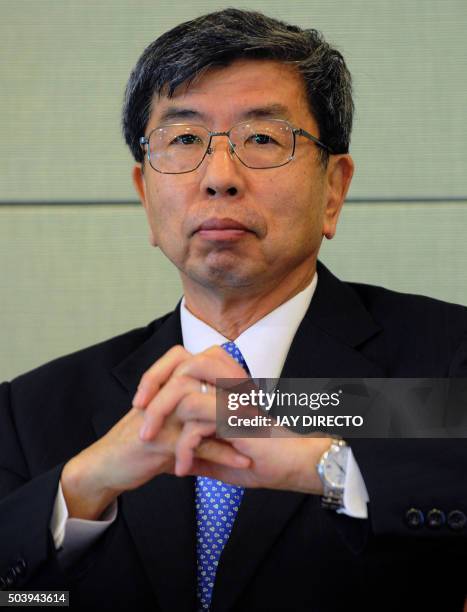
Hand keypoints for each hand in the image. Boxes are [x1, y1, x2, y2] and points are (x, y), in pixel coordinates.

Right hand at [61, 350, 250, 519]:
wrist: (106, 467)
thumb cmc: (137, 445)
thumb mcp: (164, 422)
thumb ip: (191, 415)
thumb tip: (222, 415)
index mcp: (165, 386)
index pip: (197, 362)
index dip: (226, 370)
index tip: (250, 388)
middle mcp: (164, 395)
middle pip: (204, 380)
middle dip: (236, 393)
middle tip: (262, 406)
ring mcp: (162, 416)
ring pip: (205, 410)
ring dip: (235, 424)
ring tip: (260, 434)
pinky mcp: (159, 442)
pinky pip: (197, 445)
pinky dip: (224, 454)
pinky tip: (243, 462)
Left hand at [133, 345, 330, 493]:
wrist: (296, 467)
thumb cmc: (266, 462)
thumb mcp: (223, 459)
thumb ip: (200, 454)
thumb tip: (175, 461)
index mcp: (225, 387)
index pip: (186, 363)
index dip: (160, 376)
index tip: (143, 404)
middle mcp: (229, 386)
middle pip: (183, 361)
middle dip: (153, 382)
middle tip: (137, 411)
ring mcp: (233, 398)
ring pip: (183, 388)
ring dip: (159, 413)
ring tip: (148, 439)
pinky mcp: (236, 417)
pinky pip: (195, 423)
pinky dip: (182, 448)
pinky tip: (181, 469)